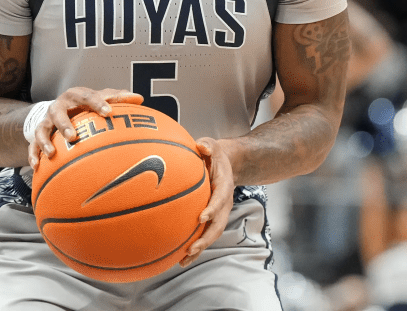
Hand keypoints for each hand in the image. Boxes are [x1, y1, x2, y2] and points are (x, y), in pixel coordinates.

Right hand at [28, 88, 142, 169]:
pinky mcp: (39, 134)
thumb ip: (118, 98)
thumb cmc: (86, 103)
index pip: (87, 97)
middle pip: (58, 112)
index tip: (108, 112)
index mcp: (76, 96)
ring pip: (42, 130)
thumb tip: (139, 98)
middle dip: (64, 124)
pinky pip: (32, 145)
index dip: (97, 103)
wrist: (61, 106)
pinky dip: (33, 155)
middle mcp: (59, 107)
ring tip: (51, 154)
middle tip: (73, 137)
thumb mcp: (101, 97)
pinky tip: (37, 166)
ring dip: (45, 141)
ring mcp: (47, 121)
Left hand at [180, 138, 234, 266]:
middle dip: (206, 238)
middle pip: (218, 225)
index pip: (219, 200)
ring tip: (183, 260)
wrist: (226, 164)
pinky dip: (195, 249)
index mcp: (224, 187)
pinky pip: (204, 235)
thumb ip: (208, 145)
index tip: (201, 217)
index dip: (212, 209)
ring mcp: (219, 214)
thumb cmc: (214, 155)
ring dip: (200, 248)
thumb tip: (201, 146)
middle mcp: (224, 204)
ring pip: (212, 235)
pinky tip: (180, 259)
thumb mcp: (212, 145)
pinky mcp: (211, 219)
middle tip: (192, 248)